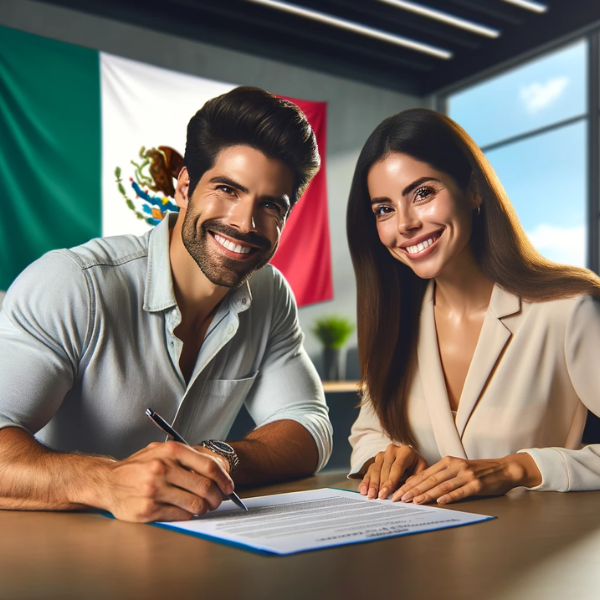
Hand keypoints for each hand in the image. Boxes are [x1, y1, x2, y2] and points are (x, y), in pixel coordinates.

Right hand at [99, 441, 233, 521]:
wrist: (108, 482)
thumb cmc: (140, 466)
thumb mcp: (163, 451)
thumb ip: (189, 456)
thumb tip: (221, 467)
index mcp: (171, 451)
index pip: (209, 465)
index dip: (224, 478)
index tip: (228, 486)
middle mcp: (163, 469)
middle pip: (205, 487)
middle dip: (217, 497)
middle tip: (217, 500)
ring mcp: (155, 490)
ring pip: (195, 504)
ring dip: (203, 508)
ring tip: (201, 506)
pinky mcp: (149, 510)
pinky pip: (181, 515)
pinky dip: (188, 514)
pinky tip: (184, 510)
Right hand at [359, 444, 428, 499]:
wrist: (412, 458)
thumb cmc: (417, 467)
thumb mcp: (421, 472)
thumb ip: (414, 479)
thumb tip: (404, 491)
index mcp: (405, 452)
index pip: (396, 468)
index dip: (390, 482)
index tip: (384, 494)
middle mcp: (392, 450)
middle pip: (384, 469)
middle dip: (379, 484)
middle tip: (376, 497)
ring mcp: (383, 454)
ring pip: (375, 469)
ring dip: (371, 483)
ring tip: (369, 495)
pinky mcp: (376, 459)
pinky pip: (370, 470)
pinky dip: (366, 481)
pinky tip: (363, 489)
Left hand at [392, 453, 541, 504]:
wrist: (504, 469)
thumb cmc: (479, 471)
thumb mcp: (458, 469)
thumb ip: (442, 475)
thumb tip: (422, 487)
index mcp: (448, 462)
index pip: (424, 474)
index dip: (410, 483)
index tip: (397, 491)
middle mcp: (455, 466)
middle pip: (430, 479)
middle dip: (413, 489)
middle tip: (399, 498)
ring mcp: (466, 475)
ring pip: (442, 485)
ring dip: (427, 494)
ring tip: (414, 501)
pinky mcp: (477, 484)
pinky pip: (461, 491)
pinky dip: (449, 496)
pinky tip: (440, 501)